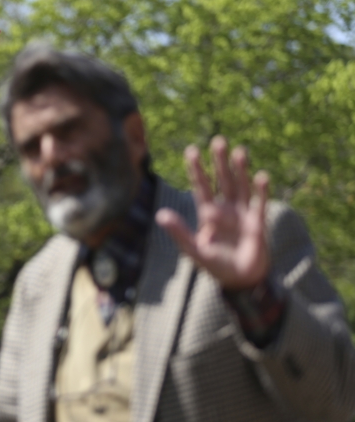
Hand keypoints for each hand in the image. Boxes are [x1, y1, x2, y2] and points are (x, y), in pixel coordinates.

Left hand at [155, 136, 270, 289]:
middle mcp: (225, 209)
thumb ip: (179, 232)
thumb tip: (160, 215)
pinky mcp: (257, 223)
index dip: (197, 169)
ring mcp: (242, 214)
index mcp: (207, 213)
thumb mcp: (194, 249)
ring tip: (239, 151)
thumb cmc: (214, 265)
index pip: (201, 186)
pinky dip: (261, 191)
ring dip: (240, 170)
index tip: (191, 150)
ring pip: (241, 187)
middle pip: (222, 181)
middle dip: (220, 162)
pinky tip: (262, 176)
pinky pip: (259, 204)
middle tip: (218, 141)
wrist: (239, 280)